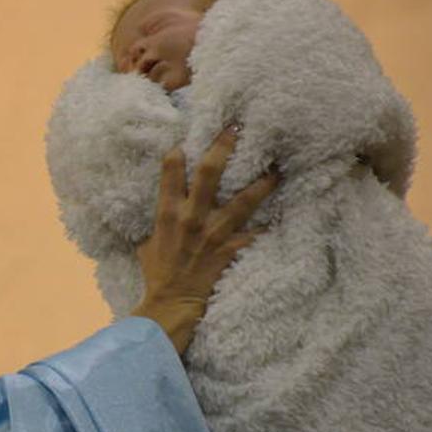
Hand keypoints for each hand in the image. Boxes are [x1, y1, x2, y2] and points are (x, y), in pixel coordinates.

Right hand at [130, 126, 277, 354]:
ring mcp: (213, 233)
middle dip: (223, 149)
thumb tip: (157, 208)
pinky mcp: (230, 250)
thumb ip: (155, 223)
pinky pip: (256, 234)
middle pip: (209, 175)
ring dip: (262, 183)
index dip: (177, 154)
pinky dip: (270, 225)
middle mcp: (191, 218)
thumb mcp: (146, 243)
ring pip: (242, 200)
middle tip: (237, 128)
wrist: (170, 303)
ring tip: (278, 167)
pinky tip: (286, 215)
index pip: (170, 175)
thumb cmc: (157, 273)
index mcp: (167, 214)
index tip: (185, 139)